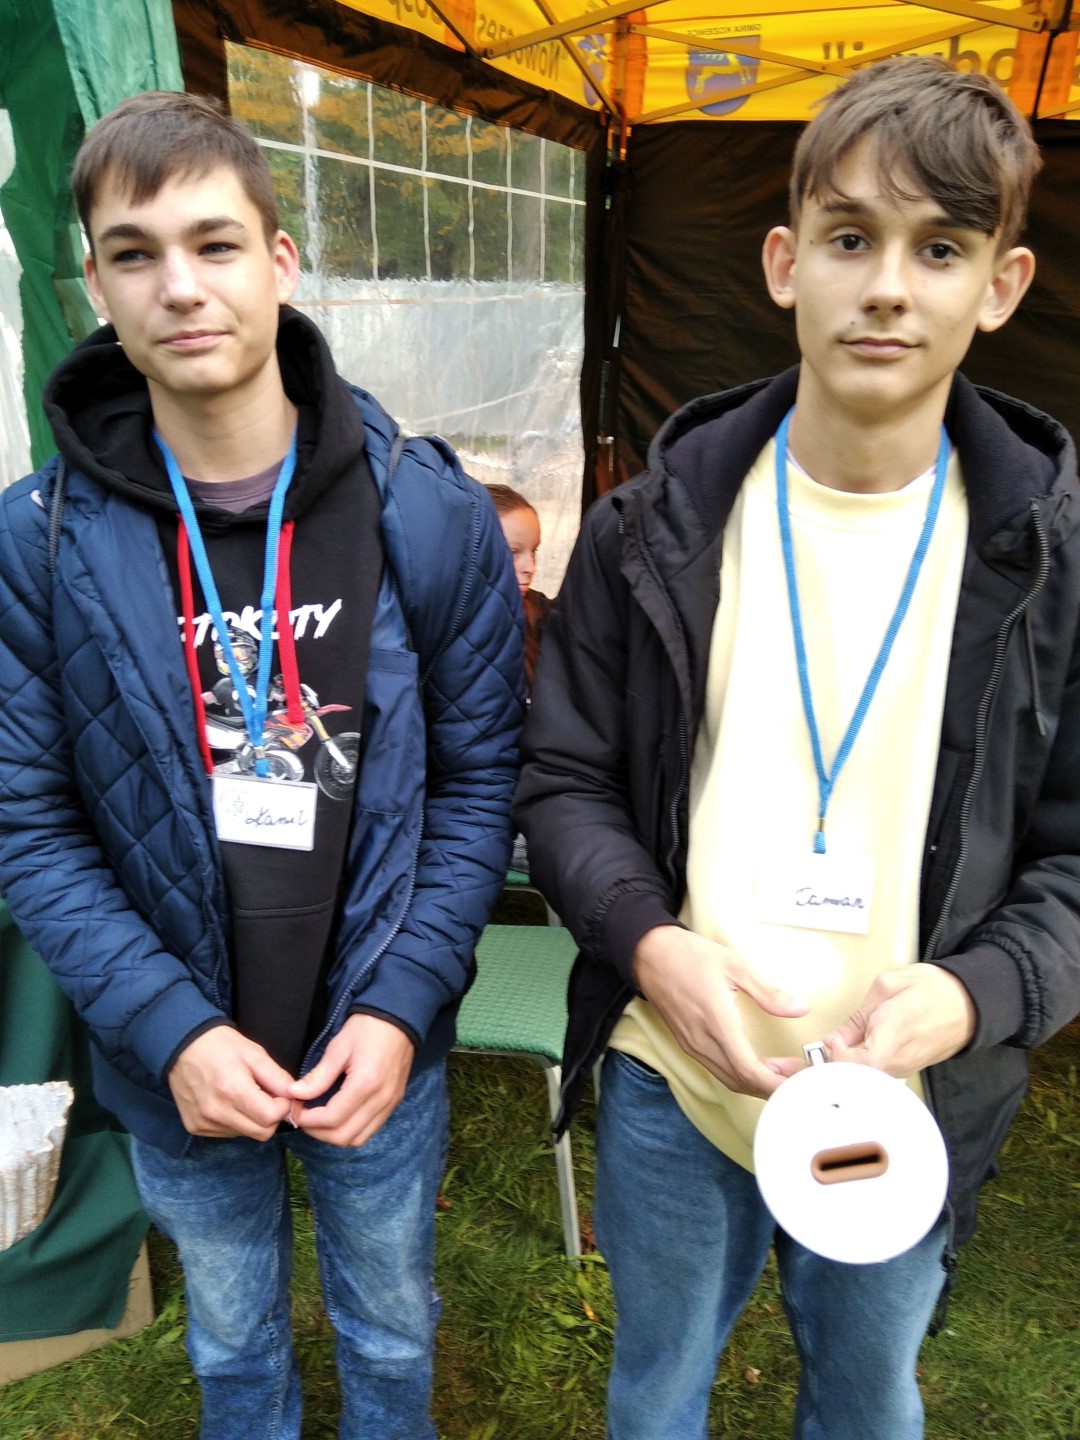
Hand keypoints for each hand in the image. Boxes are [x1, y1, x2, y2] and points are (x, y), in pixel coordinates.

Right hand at [168, 1025, 294, 1139]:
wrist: (183, 1045)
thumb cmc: (222, 1046)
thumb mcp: (255, 1054)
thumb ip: (278, 1078)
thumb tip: (295, 1097)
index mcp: (233, 1092)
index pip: (271, 1118)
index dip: (282, 1107)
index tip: (280, 1094)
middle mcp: (216, 1113)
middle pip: (261, 1133)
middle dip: (270, 1117)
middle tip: (265, 1095)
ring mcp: (204, 1123)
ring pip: (245, 1134)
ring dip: (252, 1120)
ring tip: (243, 1095)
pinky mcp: (195, 1128)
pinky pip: (227, 1133)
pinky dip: (234, 1122)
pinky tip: (228, 1102)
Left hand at [289, 1014, 415, 1146]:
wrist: (398, 1017)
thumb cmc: (366, 1028)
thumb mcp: (338, 1048)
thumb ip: (318, 1076)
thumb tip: (294, 1094)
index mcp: (366, 1084)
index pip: (332, 1118)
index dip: (309, 1120)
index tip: (295, 1110)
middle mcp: (381, 1100)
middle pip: (345, 1136)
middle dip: (318, 1132)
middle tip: (304, 1117)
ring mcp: (390, 1104)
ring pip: (358, 1139)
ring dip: (335, 1135)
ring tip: (319, 1120)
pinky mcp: (393, 1103)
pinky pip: (370, 1129)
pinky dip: (351, 1130)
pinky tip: (339, 1116)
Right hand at [632, 926, 808, 1097]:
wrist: (649, 954)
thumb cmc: (690, 955)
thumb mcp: (735, 965)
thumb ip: (768, 992)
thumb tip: (800, 1008)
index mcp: (716, 1021)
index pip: (748, 1070)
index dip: (776, 1083)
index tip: (800, 1081)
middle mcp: (702, 1040)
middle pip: (741, 1083)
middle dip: (772, 1087)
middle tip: (800, 1077)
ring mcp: (692, 1045)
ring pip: (729, 1079)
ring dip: (757, 1083)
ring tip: (783, 1072)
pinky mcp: (688, 1044)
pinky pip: (718, 1070)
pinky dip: (741, 1075)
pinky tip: (757, 1064)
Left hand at [768, 965, 975, 1078]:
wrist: (968, 1004)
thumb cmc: (932, 989)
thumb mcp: (888, 988)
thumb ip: (858, 1018)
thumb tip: (832, 1042)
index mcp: (893, 1034)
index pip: (862, 1062)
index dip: (838, 1061)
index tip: (821, 1049)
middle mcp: (895, 1061)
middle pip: (851, 1080)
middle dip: (812, 1079)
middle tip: (777, 1077)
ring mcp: (898, 1070)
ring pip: (856, 1084)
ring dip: (821, 1081)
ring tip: (785, 1079)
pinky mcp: (898, 1071)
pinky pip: (866, 1080)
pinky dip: (838, 1080)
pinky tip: (815, 1078)